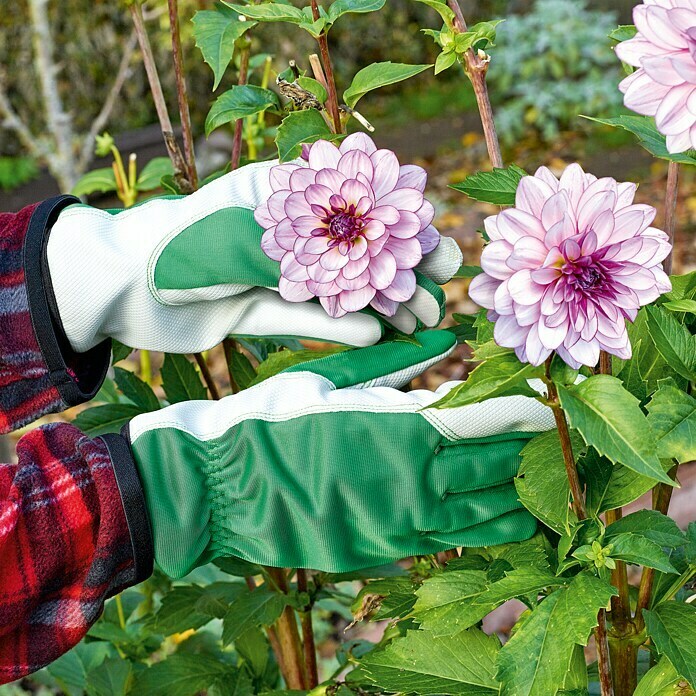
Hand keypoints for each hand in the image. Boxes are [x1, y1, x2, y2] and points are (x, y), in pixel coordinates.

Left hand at [46, 158, 461, 353]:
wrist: (116, 287)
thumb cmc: (173, 245)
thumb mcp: (242, 242)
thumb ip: (306, 266)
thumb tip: (372, 302)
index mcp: (281, 193)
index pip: (354, 208)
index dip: (399, 229)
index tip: (437, 248)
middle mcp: (282, 231)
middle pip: (352, 250)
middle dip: (399, 270)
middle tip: (441, 289)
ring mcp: (270, 272)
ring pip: (335, 288)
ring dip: (379, 304)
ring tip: (421, 321)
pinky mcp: (255, 309)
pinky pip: (307, 317)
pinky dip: (342, 326)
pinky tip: (379, 334)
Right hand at [118, 332, 554, 576]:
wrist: (220, 485)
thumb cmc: (270, 419)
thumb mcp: (330, 378)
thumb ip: (396, 362)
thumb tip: (447, 339)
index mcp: (400, 429)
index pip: (487, 419)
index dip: (525, 410)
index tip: (549, 401)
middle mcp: (413, 482)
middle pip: (495, 467)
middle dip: (527, 451)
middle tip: (551, 437)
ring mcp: (402, 524)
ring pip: (483, 514)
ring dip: (516, 495)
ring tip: (538, 481)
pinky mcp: (385, 551)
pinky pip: (452, 542)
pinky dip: (482, 528)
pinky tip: (498, 518)